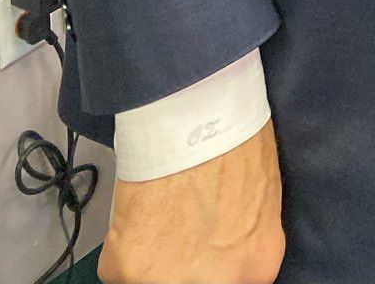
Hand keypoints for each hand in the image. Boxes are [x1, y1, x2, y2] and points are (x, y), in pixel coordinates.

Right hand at [99, 120, 283, 283]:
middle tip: (178, 234)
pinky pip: (115, 268)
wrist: (196, 109)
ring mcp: (172, 280)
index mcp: (256, 266)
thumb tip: (225, 249)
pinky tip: (142, 207)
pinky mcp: (130, 268)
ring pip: (149, 281)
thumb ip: (243, 240)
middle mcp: (219, 282)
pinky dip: (122, 241)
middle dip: (180, 267)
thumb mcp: (259, 200)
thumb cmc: (234, 138)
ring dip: (151, 257)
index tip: (196, 258)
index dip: (208, 271)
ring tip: (163, 214)